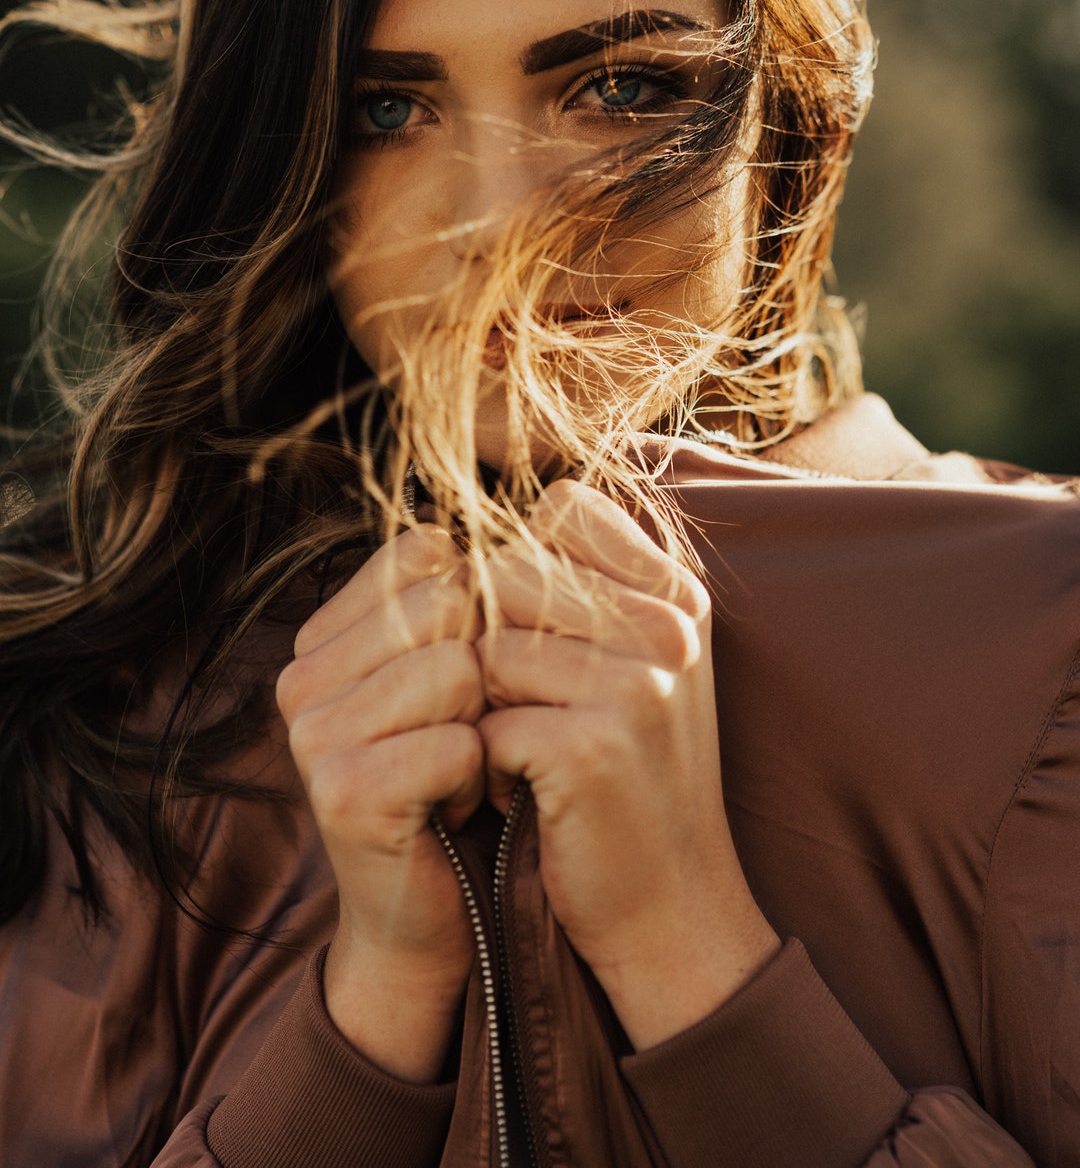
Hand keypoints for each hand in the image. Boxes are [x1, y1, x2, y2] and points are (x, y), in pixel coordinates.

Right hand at [276, 526, 484, 1079]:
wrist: (434, 914)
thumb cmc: (457, 778)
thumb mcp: (452, 674)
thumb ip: (458, 595)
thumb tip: (512, 514)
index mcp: (323, 634)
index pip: (427, 551)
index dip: (481, 605)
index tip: (472, 676)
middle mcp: (301, 675)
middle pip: (447, 602)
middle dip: (487, 669)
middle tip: (468, 732)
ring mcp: (312, 733)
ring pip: (457, 668)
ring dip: (484, 727)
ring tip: (459, 770)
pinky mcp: (342, 792)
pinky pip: (457, 743)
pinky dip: (479, 777)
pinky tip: (454, 808)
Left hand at [477, 481, 778, 1049]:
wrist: (674, 907)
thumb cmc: (635, 774)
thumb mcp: (640, 663)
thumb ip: (586, 584)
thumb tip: (480, 517)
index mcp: (677, 593)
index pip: (561, 509)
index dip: (517, 561)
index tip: (526, 629)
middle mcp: (667, 626)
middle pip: (510, 573)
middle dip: (490, 642)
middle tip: (519, 706)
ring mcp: (637, 685)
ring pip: (488, 649)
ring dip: (483, 708)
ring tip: (523, 751)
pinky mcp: (593, 748)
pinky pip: (485, 722)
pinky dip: (485, 764)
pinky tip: (524, 792)